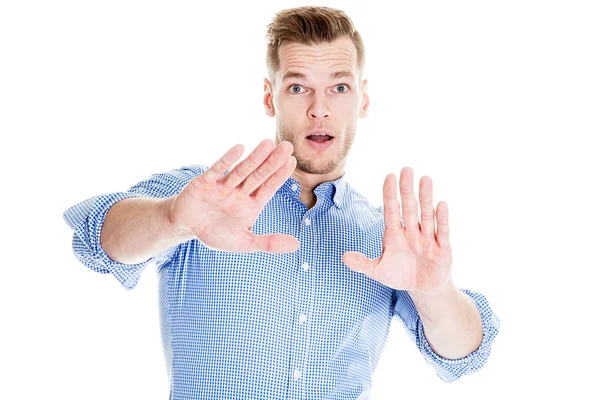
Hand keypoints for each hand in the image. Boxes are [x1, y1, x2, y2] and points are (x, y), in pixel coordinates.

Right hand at [167, 139, 299, 252]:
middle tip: (287, 146)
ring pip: (241, 170)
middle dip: (272, 162)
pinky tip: (239, 148)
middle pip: (258, 175)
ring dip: (254, 158)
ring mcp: (222, 185)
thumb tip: (297, 245)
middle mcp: (239, 192)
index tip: (292, 161)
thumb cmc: (215, 233)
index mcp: (250, 204)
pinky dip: (227, 160)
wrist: (185, 227)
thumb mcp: (243, 243)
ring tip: (268, 144)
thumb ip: (268, 243)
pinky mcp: (204, 182)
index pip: (268, 188)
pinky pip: (217, 170)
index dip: (279, 175)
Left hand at [342, 167, 452, 295]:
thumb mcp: (378, 271)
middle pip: (408, 208)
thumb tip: (343, 257)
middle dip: (407, 190)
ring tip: (425, 179)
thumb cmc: (400, 274)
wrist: (423, 288)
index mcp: (394, 234)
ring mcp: (427, 238)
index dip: (390, 195)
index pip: (391, 211)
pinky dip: (441, 219)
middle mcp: (411, 232)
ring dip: (426, 198)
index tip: (389, 176)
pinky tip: (441, 204)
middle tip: (406, 169)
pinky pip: (442, 231)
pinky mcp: (442, 248)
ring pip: (426, 215)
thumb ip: (363, 264)